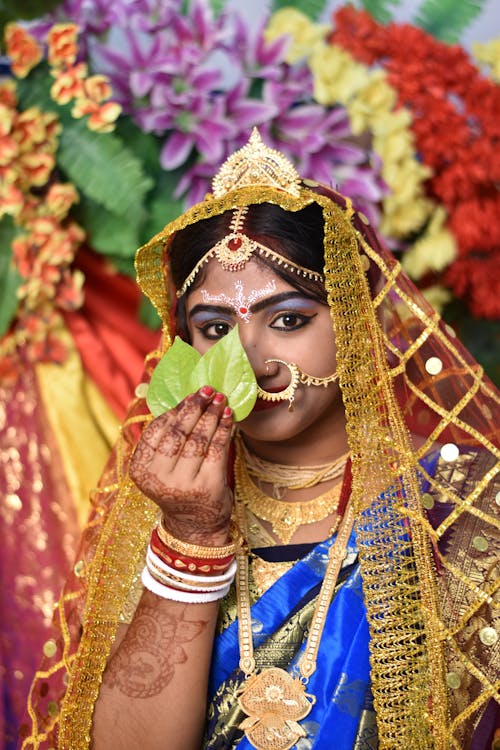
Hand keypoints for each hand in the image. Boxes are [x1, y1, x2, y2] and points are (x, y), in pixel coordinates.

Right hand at [130, 386, 233, 544]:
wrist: (195, 525)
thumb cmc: (179, 487)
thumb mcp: (162, 468)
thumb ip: (165, 440)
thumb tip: (184, 399)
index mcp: (140, 470)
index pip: (156, 431)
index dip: (175, 410)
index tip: (191, 394)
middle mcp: (158, 478)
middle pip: (178, 433)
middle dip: (194, 408)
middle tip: (207, 390)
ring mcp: (182, 484)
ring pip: (198, 440)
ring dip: (211, 415)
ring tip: (220, 399)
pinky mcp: (207, 487)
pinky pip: (217, 450)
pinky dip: (224, 430)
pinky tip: (229, 417)